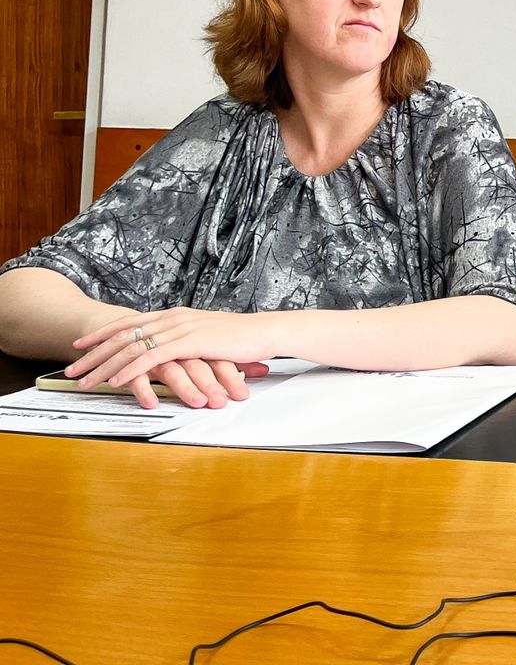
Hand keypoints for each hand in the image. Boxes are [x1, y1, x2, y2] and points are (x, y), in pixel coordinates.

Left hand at [68, 308, 277, 406]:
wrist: (265, 332)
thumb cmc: (240, 338)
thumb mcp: (206, 337)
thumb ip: (185, 341)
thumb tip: (171, 352)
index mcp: (174, 315)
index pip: (128, 322)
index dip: (101, 335)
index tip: (79, 346)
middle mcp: (172, 318)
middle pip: (122, 334)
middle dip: (92, 353)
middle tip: (70, 369)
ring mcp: (180, 328)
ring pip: (132, 346)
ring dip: (104, 365)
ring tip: (85, 380)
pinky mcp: (189, 342)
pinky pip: (152, 357)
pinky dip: (131, 369)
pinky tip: (116, 381)